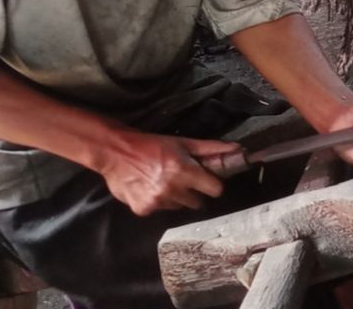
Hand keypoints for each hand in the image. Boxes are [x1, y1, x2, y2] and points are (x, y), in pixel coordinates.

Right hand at [97, 131, 240, 216]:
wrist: (115, 152)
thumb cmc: (152, 145)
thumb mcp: (182, 143)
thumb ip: (211, 149)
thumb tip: (237, 149)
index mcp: (184, 170)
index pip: (215, 189)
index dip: (211, 184)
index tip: (206, 180)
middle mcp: (172, 189)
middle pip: (198, 202)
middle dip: (193, 192)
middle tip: (180, 179)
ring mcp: (157, 202)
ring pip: (179, 207)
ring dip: (175, 197)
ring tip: (162, 182)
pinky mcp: (143, 210)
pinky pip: (160, 211)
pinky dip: (157, 202)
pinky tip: (149, 188)